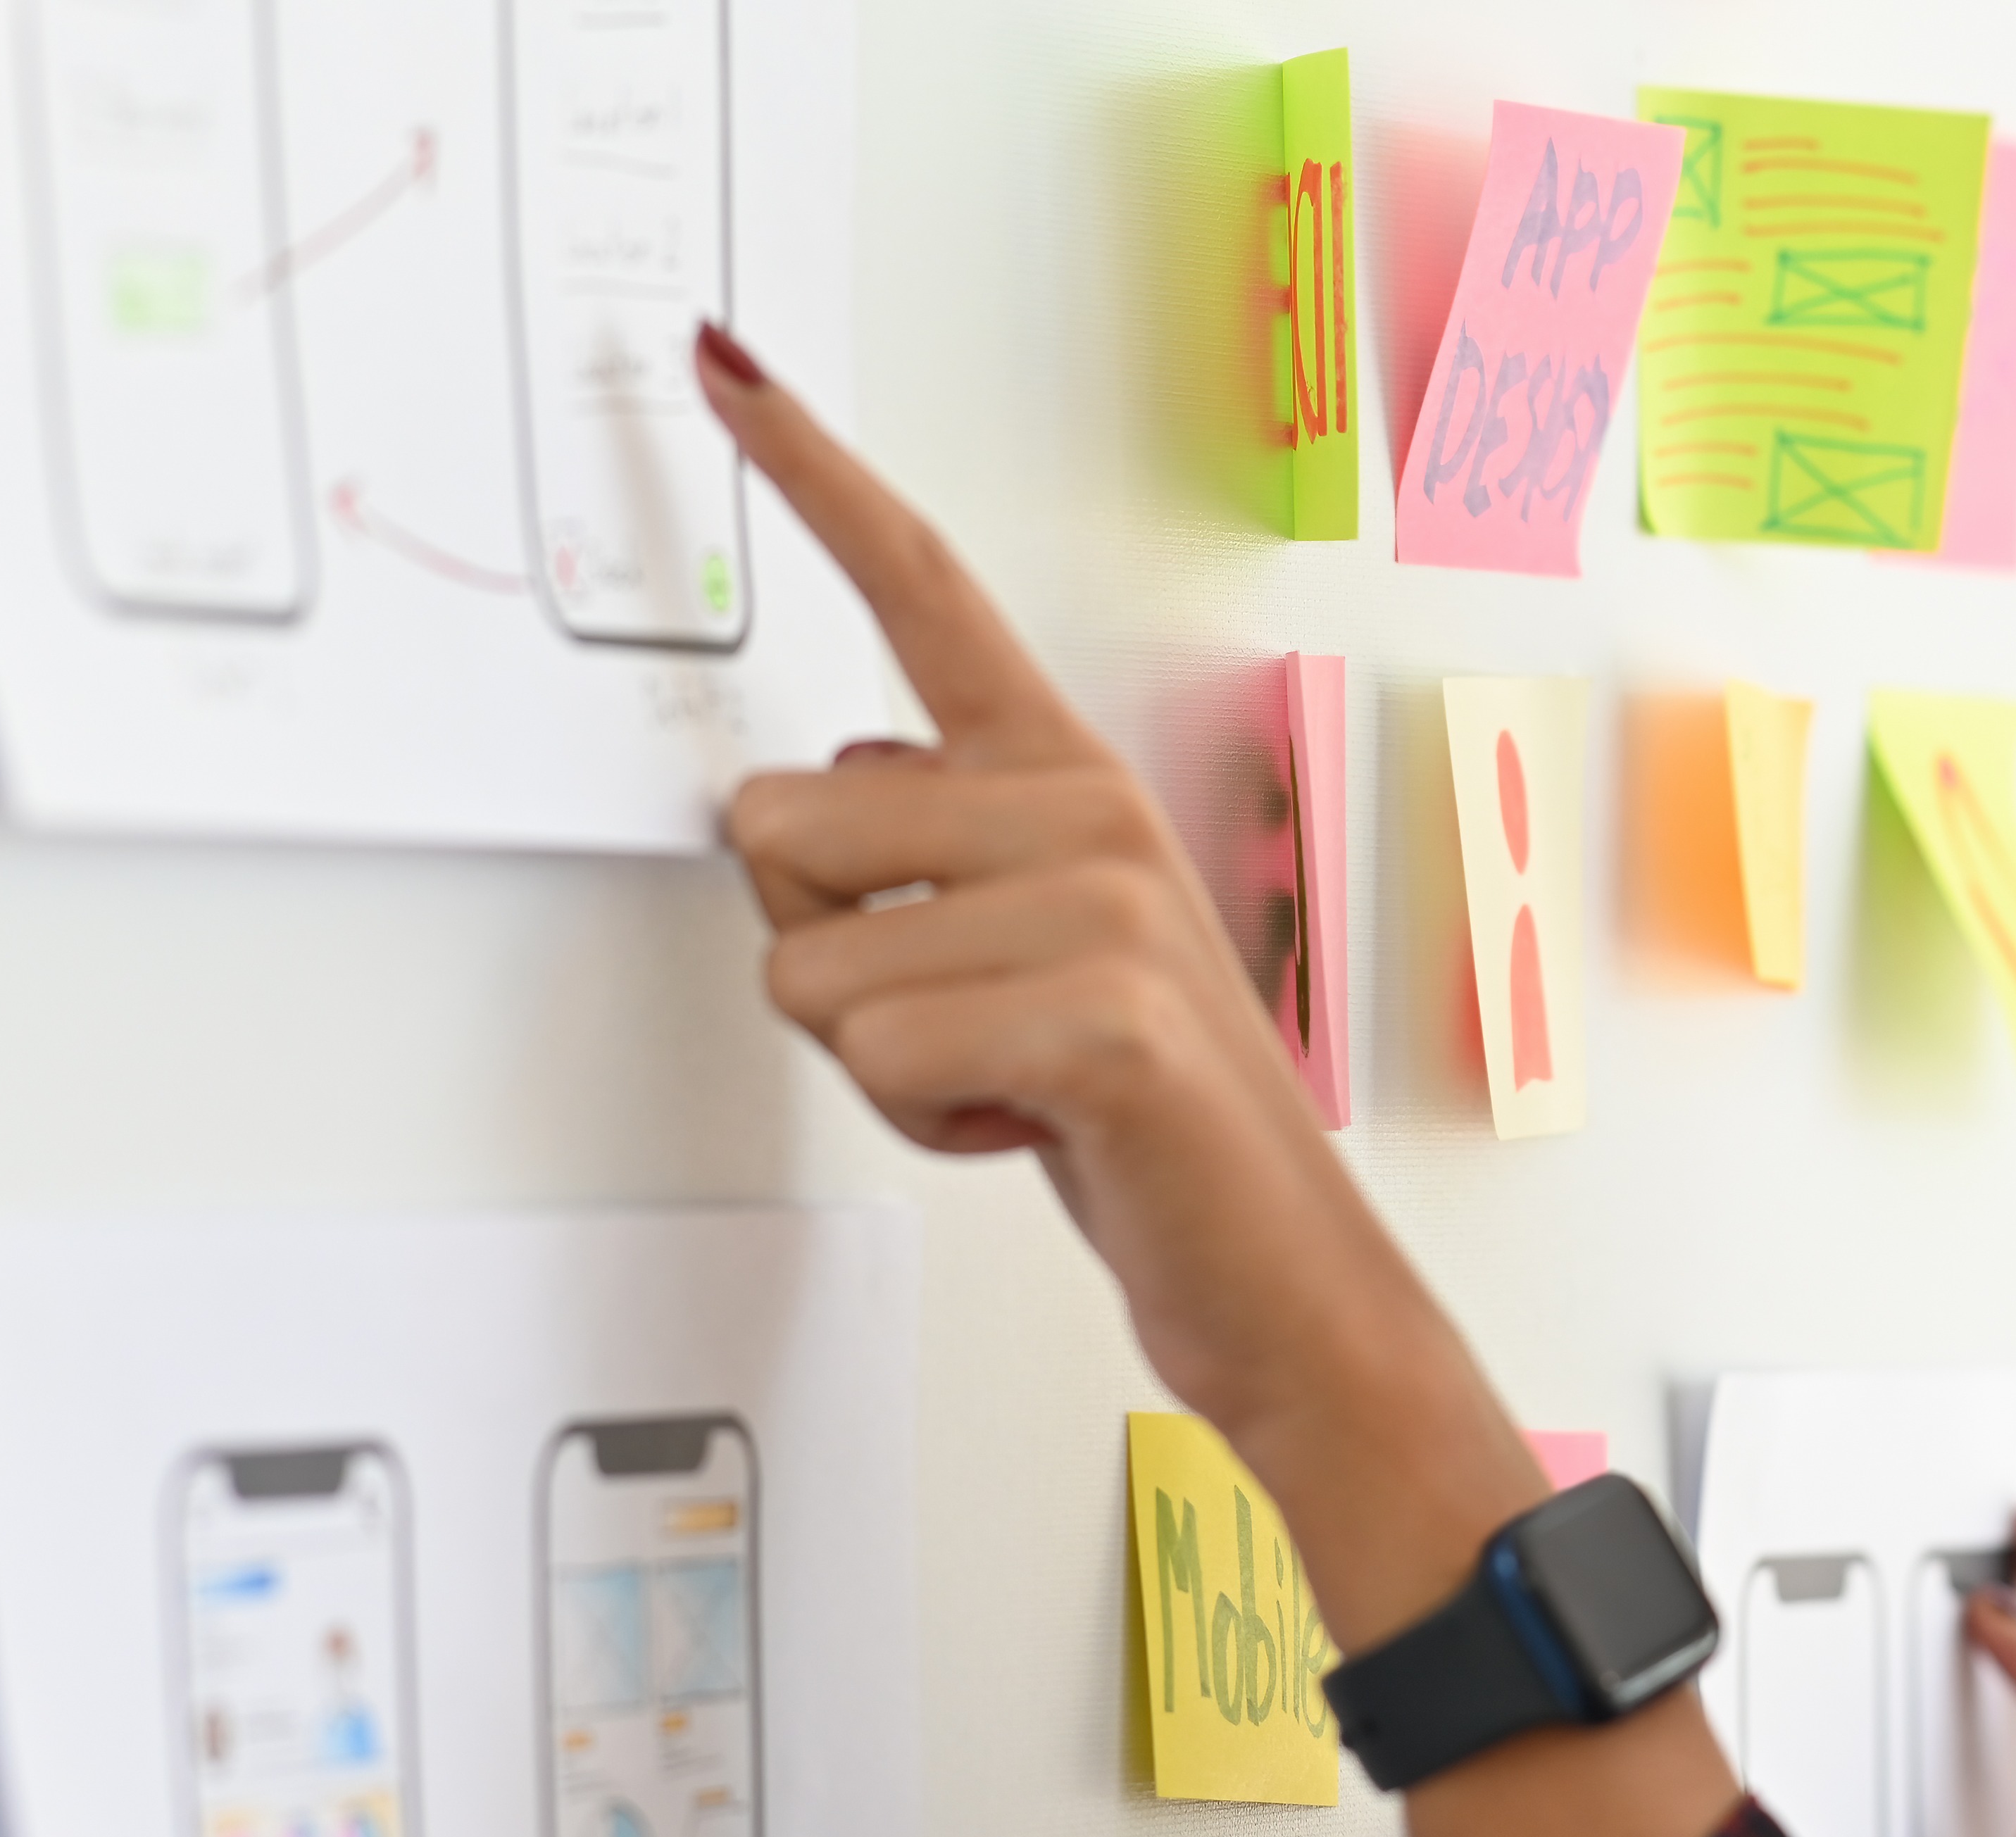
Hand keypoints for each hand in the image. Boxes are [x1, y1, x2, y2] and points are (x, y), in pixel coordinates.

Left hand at [696, 328, 1737, 1836]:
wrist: (1292, 1293)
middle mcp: (1082, 806)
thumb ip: (932, 859)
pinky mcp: (1099, 1012)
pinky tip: (1031, 1139)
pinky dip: (926, 1125)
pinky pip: (875, 1047)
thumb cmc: (1149, 1135)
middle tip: (968, 1037)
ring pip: (803, 961)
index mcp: (1066, 781)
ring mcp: (1099, 901)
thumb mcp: (1023, 969)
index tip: (723, 363)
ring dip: (873, 1061)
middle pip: (775, 831)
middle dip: (827, 961)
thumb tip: (823, 799)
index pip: (921, 593)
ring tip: (1006, 1092)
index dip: (813, 471)